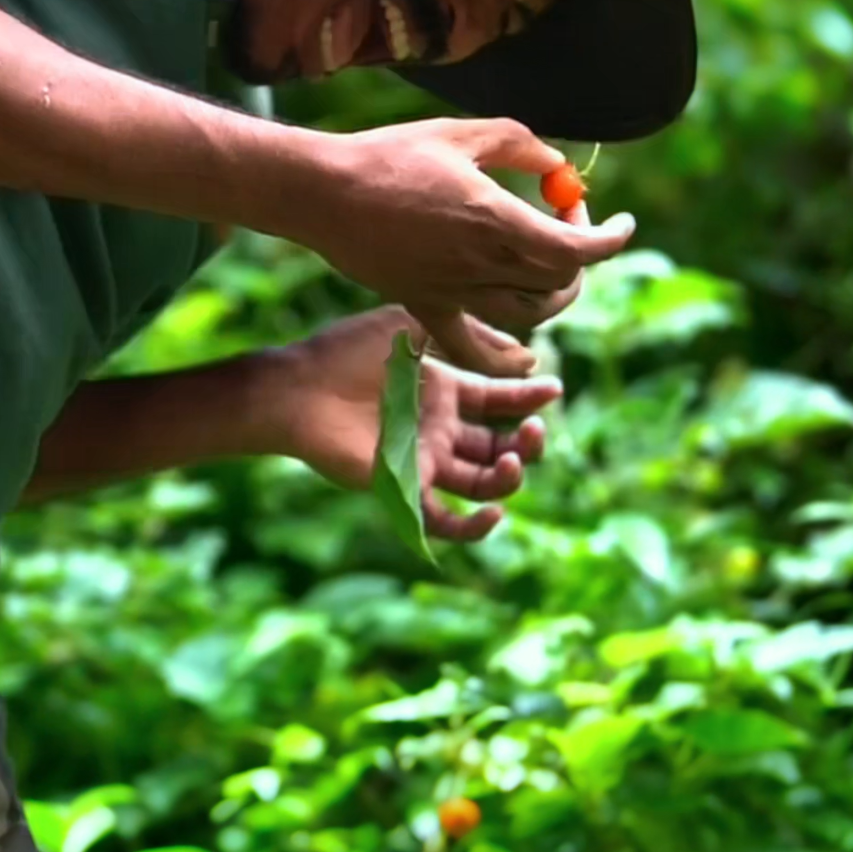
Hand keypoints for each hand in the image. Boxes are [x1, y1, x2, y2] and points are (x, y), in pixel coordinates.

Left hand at [279, 307, 562, 543]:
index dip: (529, 398)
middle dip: (527, 442)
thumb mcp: (415, 325)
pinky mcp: (403, 487)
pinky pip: (445, 520)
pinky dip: (473, 526)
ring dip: (508, 477)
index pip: (499, 399)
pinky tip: (492, 511)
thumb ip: (470, 335)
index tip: (554, 390)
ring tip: (510, 461)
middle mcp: (438, 428)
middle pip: (498, 446)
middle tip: (534, 430)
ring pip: (481, 483)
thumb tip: (526, 354)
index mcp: (443, 390)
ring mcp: (423, 459)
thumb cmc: (348, 350)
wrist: (298, 386)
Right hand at [294, 117, 633, 375]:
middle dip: (581, 253)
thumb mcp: (461, 133)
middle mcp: (481, 264)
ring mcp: (453, 291)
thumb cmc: (389, 155)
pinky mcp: (425, 306)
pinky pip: (473, 349)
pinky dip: (505, 359)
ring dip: (554, 294)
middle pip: (560, 281)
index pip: (579, 247)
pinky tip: (524, 359)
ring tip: (550, 267)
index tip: (619, 221)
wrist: (324, 192)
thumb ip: (519, 145)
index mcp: (496, 219)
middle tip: (568, 220)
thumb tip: (556, 165)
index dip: (610, 237)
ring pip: (529, 315)